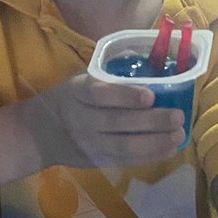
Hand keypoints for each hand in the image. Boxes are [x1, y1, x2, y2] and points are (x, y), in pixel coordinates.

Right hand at [28, 74, 183, 168]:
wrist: (39, 134)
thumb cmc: (68, 100)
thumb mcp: (79, 80)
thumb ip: (107, 75)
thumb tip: (144, 57)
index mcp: (78, 93)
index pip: (100, 94)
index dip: (125, 96)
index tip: (150, 95)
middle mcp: (81, 119)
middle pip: (117, 122)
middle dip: (151, 121)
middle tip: (178, 116)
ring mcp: (88, 143)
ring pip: (123, 145)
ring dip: (155, 142)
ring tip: (178, 134)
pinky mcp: (95, 160)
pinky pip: (124, 160)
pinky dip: (149, 156)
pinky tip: (168, 149)